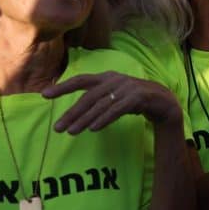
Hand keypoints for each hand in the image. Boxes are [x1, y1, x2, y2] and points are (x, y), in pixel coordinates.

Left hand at [43, 71, 181, 132]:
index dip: (63, 87)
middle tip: (58, 128)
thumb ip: (98, 98)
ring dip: (84, 119)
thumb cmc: (135, 100)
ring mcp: (127, 88)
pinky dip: (104, 119)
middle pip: (88, 97)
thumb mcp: (114, 96)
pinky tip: (93, 128)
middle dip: (71, 113)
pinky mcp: (138, 98)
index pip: (81, 80)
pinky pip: (116, 110)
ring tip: (71, 132)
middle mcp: (116, 80)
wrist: (164, 102)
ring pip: (100, 105)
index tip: (44, 95)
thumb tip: (75, 111)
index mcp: (108, 77)